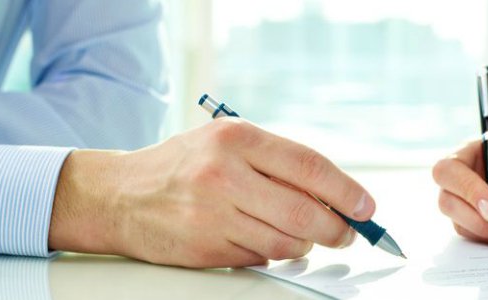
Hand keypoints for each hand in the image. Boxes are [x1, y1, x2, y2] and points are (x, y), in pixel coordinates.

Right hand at [48, 118, 374, 267]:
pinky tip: (258, 238)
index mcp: (235, 138)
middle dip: (337, 229)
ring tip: (302, 236)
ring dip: (305, 245)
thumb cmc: (182, 165)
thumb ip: (276, 161)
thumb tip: (336, 194)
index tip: (366, 207)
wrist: (120, 195)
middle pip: (305, 212)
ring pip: (286, 242)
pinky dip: (271, 253)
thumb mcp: (226, 142)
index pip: (309, 166)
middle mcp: (223, 174)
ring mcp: (212, 215)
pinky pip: (259, 258)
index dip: (346, 190)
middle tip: (347, 233)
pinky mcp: (205, 249)